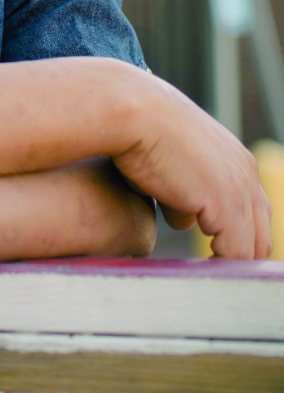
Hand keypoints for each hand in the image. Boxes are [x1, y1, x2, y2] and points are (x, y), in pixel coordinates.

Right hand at [113, 74, 270, 257]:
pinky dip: (220, 268)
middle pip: (260, 234)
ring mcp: (238, 189)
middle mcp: (246, 174)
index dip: (237, 238)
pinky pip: (234, 254)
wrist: (133, 111)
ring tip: (207, 281)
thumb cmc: (140, 133)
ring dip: (229, 266)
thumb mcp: (171, 166)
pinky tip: (199, 274)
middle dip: (238, 257)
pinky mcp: (224, 204)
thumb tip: (185, 219)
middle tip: (213, 275)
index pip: (254, 214)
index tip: (217, 256)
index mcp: (238, 161)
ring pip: (250, 248)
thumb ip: (185, 195)